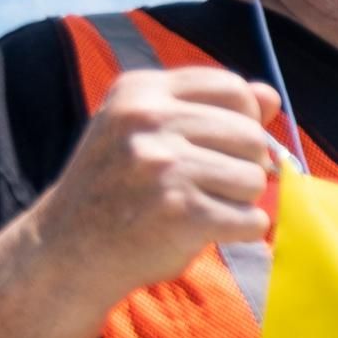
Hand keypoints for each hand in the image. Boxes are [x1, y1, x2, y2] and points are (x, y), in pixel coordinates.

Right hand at [31, 67, 285, 304]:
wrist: (67, 249)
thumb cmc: (116, 187)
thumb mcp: (145, 131)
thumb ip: (208, 109)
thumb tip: (271, 96)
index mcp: (141, 91)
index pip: (233, 88)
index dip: (246, 119)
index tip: (226, 144)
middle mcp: (149, 121)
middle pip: (251, 136)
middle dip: (245, 164)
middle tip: (210, 185)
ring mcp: (165, 167)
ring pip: (255, 180)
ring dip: (240, 201)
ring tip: (201, 206)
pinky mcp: (182, 214)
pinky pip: (252, 220)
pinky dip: (241, 231)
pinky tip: (205, 231)